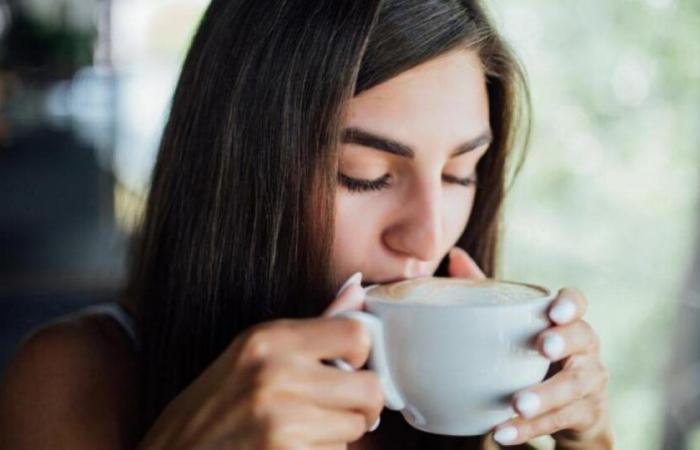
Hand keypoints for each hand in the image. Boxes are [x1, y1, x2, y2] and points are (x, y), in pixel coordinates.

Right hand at [137, 273, 382, 449]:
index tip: (349, 367)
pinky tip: (291, 448)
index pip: (355, 333)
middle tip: (340, 408)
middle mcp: (277, 373)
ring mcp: (281, 419)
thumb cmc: (214, 405)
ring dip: (339, 433)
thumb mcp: (252, 353)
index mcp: (269, 339)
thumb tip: (356, 288)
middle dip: (362, 404)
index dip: (361, 354)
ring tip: (303, 429)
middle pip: (370, 388)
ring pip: (356, 428)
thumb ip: (311, 326)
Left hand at [447, 247, 612, 448]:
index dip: (570, 304)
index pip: (578, 302)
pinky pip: (560, 421)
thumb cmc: (534, 354)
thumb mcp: (514, 322)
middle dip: (563, 342)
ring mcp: (590, 382)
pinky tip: (503, 432)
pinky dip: (530, 428)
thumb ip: (488, 290)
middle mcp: (586, 347)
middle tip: (541, 348)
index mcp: (568, 321)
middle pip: (584, 339)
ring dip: (543, 396)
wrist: (570, 411)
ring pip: (573, 387)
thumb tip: (454, 256)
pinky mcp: (586, 414)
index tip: (554, 310)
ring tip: (515, 404)